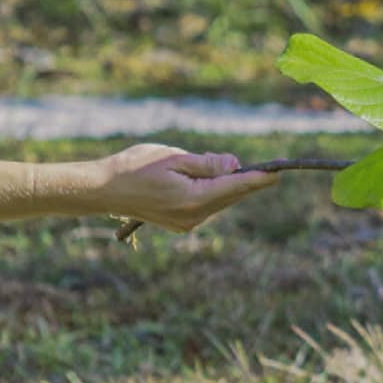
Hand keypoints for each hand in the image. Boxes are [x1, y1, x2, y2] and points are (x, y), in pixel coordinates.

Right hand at [94, 144, 278, 231]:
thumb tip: (236, 166)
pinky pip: (209, 205)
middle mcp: (195, 217)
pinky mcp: (182, 224)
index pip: (237, 187)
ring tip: (226, 166)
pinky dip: (215, 191)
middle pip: (233, 195)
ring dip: (229, 184)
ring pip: (222, 200)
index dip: (260, 178)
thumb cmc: (134, 168)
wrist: (102, 191)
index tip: (280, 171)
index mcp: (194, 199)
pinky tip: (209, 178)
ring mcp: (188, 223)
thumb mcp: (173, 158)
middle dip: (249, 180)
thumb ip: (207, 164)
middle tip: (270, 166)